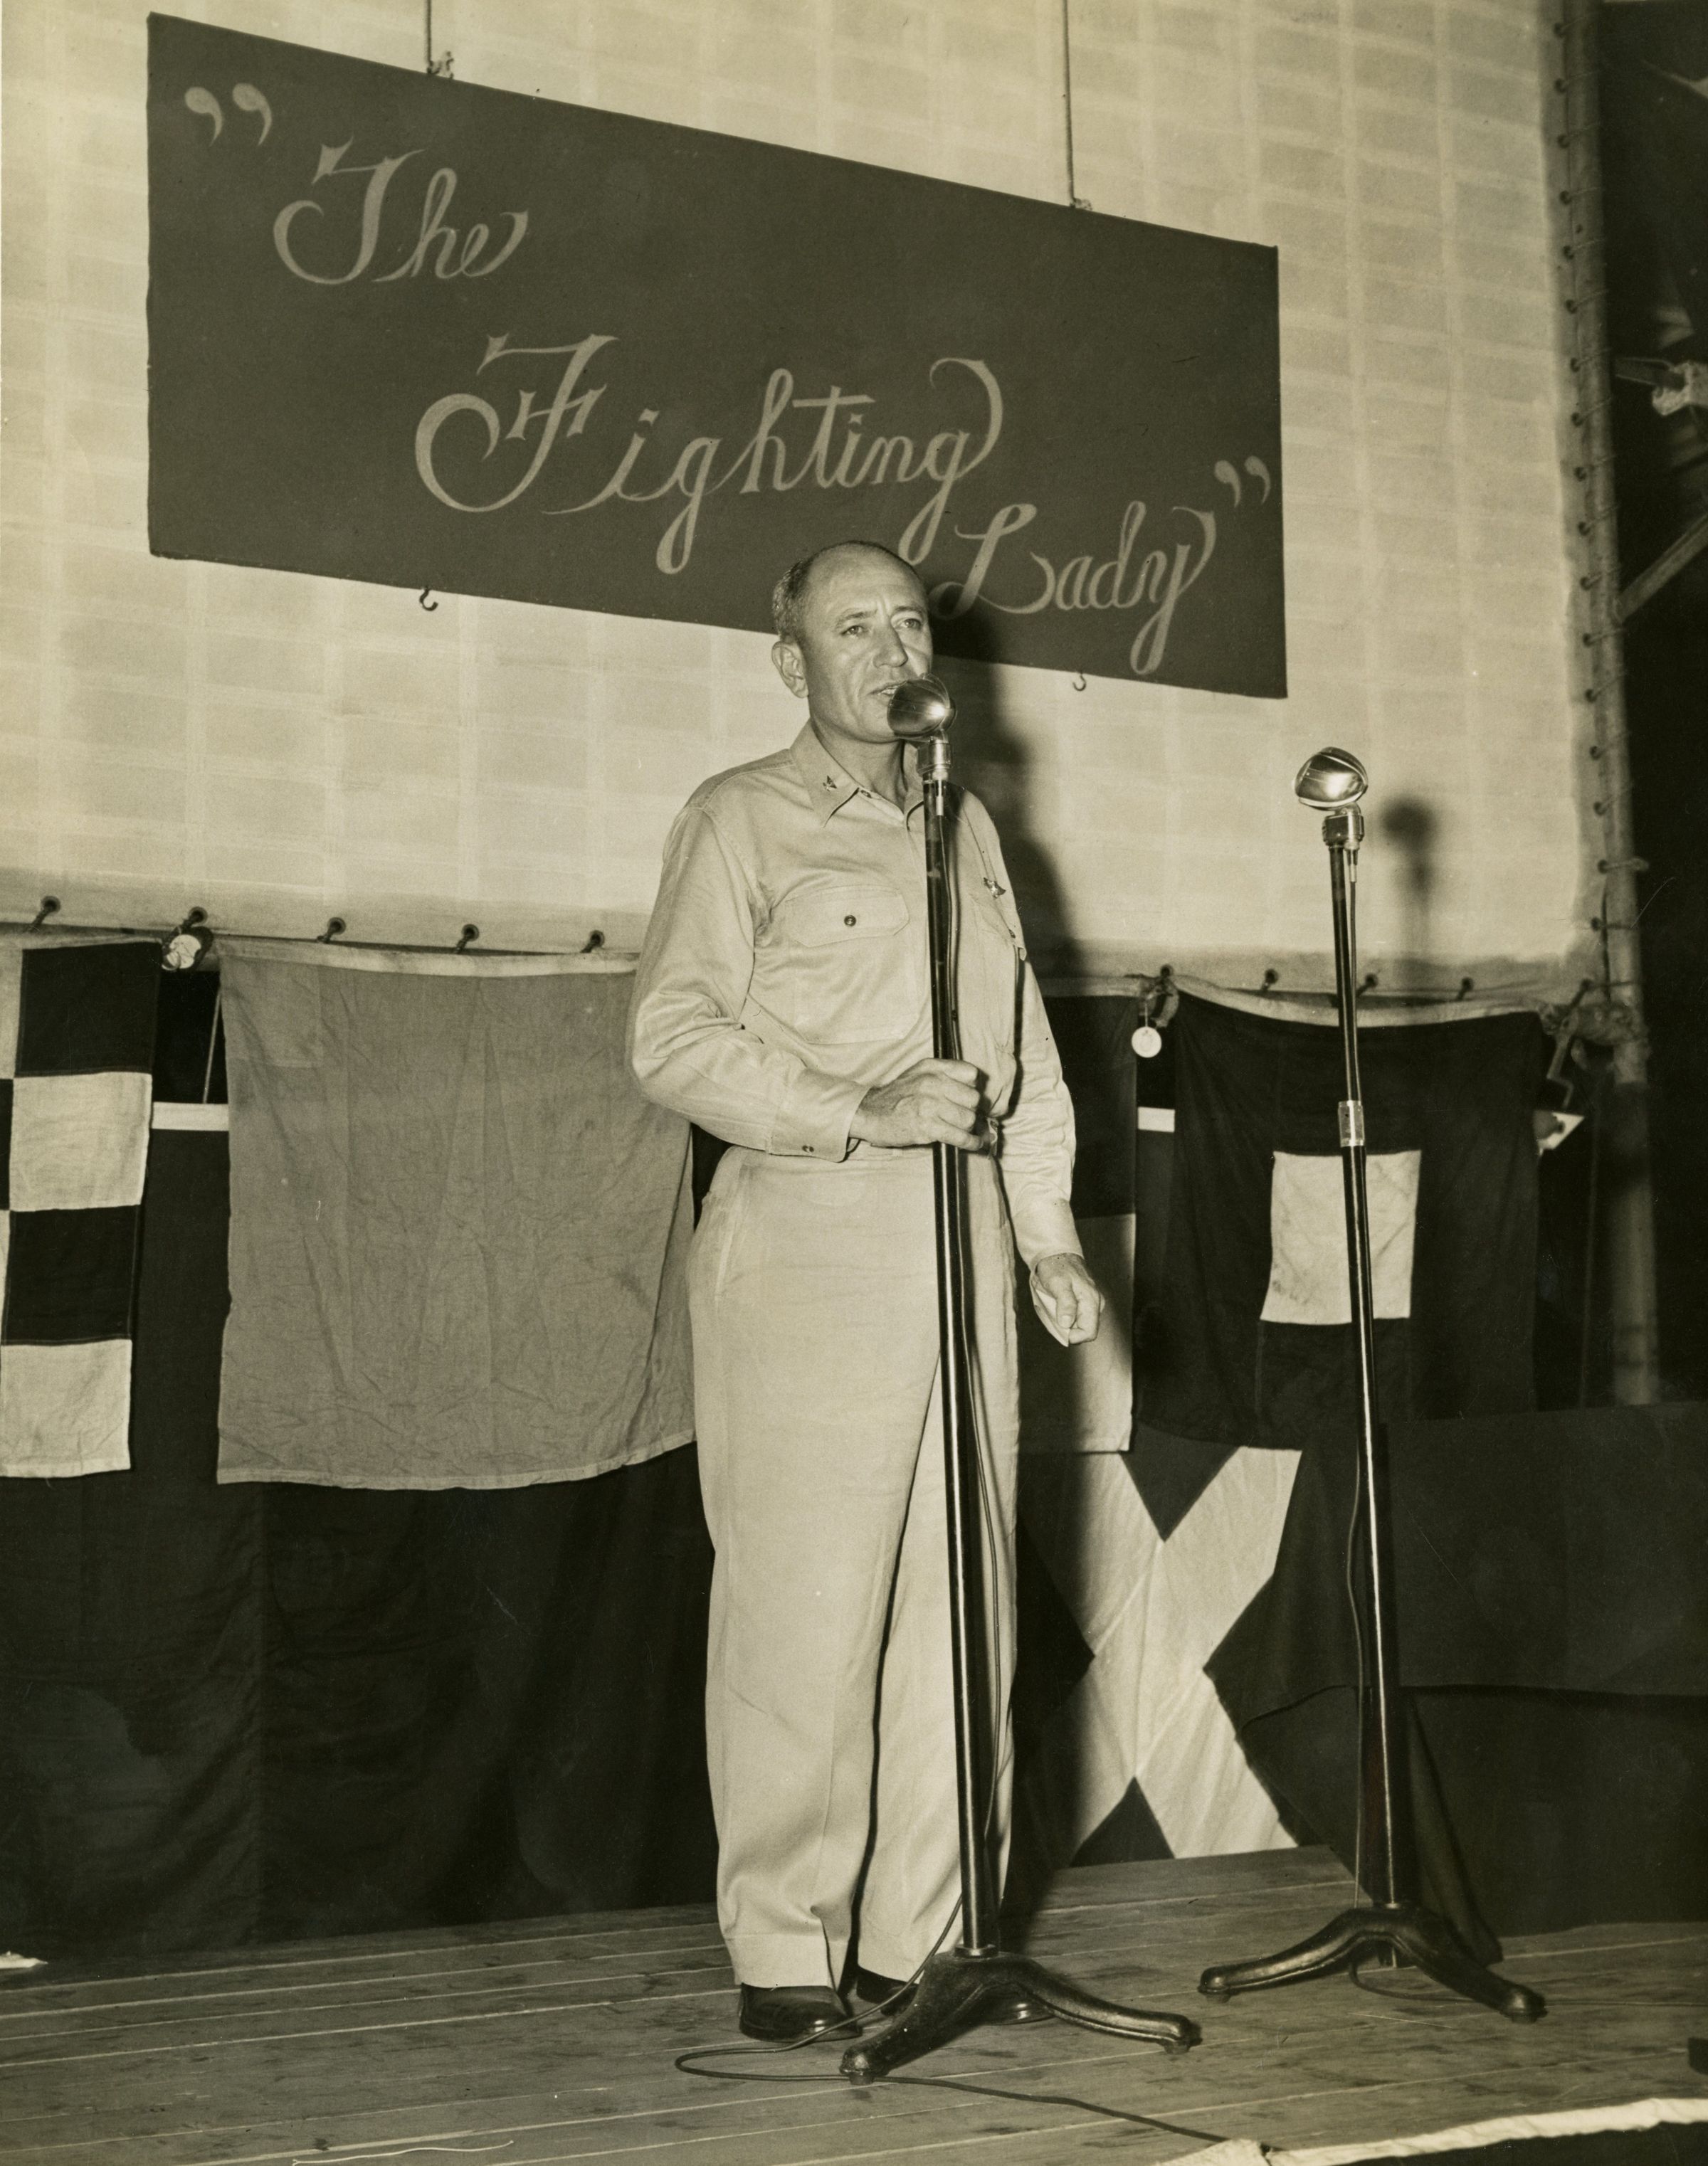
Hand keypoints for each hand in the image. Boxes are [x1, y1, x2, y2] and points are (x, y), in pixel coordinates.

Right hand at [851, 1059, 989, 1150]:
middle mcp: (932, 1082)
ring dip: (966, 1128)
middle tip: (959, 1116)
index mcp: (932, 1068)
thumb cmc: (896, 1096)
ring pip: (967, 1119)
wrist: (869, 1113)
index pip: (971, 1074)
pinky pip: (960, 1136)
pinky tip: (973, 1144)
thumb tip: (975, 1089)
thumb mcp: (918, 1073)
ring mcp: (929, 1105)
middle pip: (973, 1099)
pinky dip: (970, 1143)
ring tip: (958, 1130)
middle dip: (969, 1110)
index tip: (965, 1097)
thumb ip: (944, 1074)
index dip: (972, 1088)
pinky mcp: (927, 1127)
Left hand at [1029, 1252, 1102, 1345]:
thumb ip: (1065, 1303)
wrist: (1057, 1254)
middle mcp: (1096, 1304)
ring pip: (1080, 1324)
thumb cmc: (1057, 1267)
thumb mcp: (1058, 1284)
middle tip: (1053, 1314)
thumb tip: (1067, 1324)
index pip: (1089, 1333)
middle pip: (1084, 1330)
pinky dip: (1066, 1315)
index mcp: (1091, 1301)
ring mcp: (1092, 1303)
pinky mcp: (1086, 1302)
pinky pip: (1077, 1317)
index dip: (1073, 1336)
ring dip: (1065, 1322)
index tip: (1058, 1326)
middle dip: (1068, 1328)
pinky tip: (1057, 1306)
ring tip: (1054, 1307)